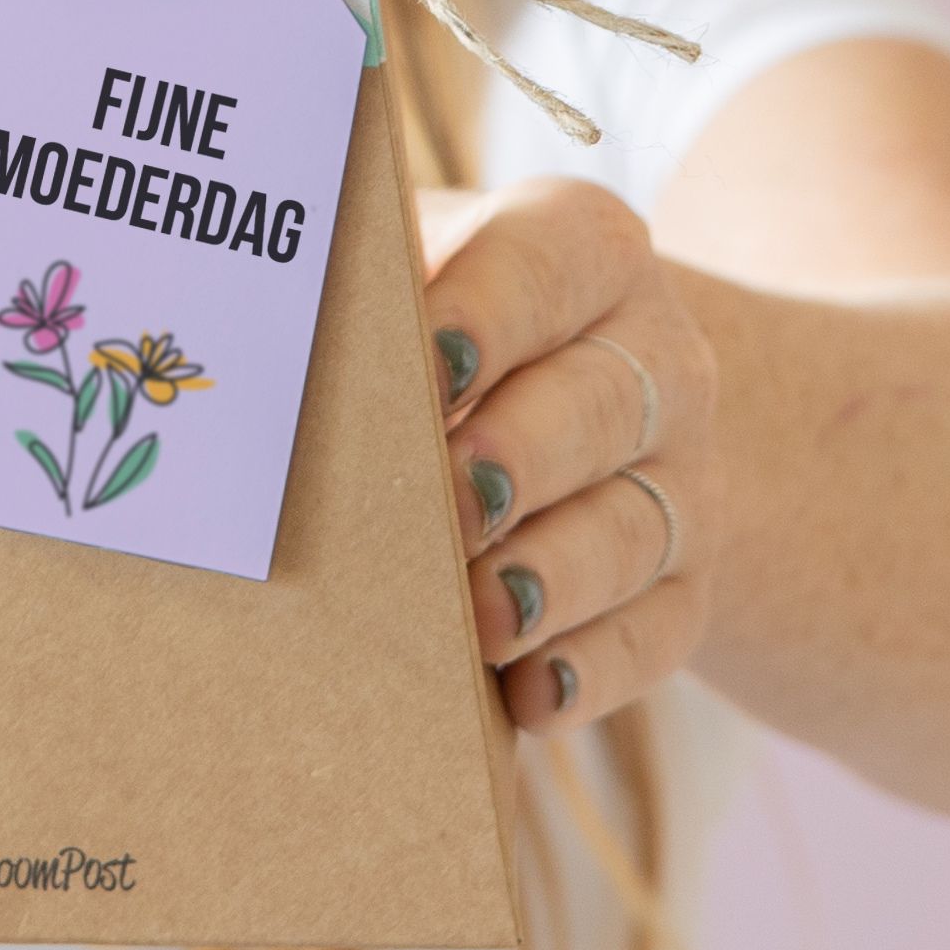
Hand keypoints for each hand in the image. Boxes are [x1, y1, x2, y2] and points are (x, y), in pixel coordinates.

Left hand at [416, 177, 719, 733]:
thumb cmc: (445, 329)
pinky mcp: (686, 585)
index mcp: (586, 253)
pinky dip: (593, 671)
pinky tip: (528, 697)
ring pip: (632, 528)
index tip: (424, 361)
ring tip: (479, 621)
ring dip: (554, 578)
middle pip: (602, 404)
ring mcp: (683, 477)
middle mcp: (657, 358)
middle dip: (521, 457)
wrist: (576, 398)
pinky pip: (657, 633)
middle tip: (448, 507)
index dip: (489, 313)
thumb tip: (263, 312)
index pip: (550, 264)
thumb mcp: (418, 274)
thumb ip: (368, 283)